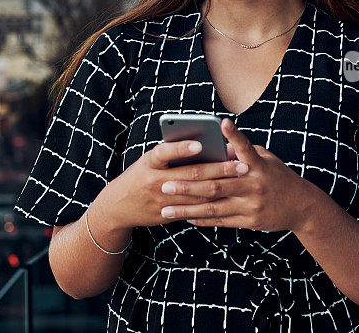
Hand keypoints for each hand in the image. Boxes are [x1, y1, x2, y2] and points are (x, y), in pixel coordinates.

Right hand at [99, 138, 248, 230]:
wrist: (118, 207)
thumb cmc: (139, 176)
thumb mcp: (148, 161)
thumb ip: (170, 155)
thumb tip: (202, 145)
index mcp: (149, 162)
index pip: (164, 152)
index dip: (181, 148)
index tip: (200, 144)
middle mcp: (155, 181)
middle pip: (190, 174)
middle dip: (218, 169)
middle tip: (240, 164)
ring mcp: (162, 200)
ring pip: (197, 193)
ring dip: (221, 185)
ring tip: (240, 178)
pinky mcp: (168, 214)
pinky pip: (194, 208)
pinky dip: (212, 201)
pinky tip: (229, 195)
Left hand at [159, 118, 314, 232]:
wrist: (301, 206)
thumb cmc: (277, 176)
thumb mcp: (265, 160)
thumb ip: (241, 154)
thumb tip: (214, 146)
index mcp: (258, 164)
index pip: (244, 146)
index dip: (234, 134)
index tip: (222, 122)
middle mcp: (253, 184)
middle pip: (216, 184)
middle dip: (187, 185)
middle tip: (165, 184)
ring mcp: (251, 204)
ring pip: (213, 207)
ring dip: (187, 209)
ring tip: (166, 209)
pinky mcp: (249, 221)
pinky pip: (220, 220)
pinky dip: (201, 218)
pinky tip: (185, 217)